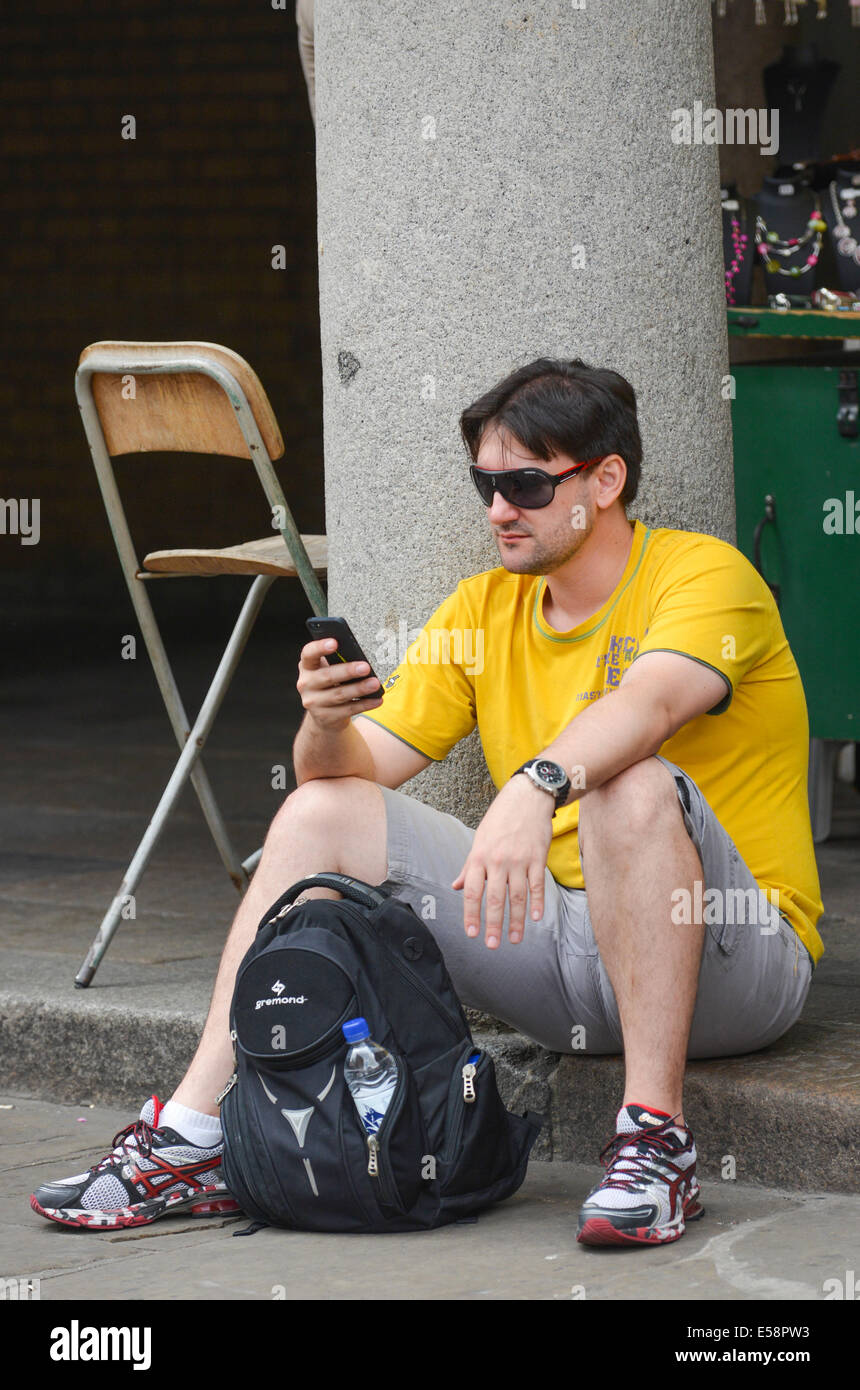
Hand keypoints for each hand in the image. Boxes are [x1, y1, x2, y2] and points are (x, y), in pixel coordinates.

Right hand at [296, 638, 382, 730]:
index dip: (320, 647)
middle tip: (366, 667)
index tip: (334, 642)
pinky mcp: (325, 717)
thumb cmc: (330, 684)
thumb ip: (338, 662)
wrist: (324, 715)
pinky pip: (348, 710)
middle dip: (348, 671)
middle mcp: (306, 684)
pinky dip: (364, 704)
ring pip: (339, 695)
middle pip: (327, 676)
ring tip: (375, 683)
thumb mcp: (327, 670)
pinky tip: (377, 700)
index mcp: (307, 667)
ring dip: (359, 689)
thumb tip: (361, 656)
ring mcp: (314, 703)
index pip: (308, 653)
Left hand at [451, 776, 553, 948]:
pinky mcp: (538, 857)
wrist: (526, 798)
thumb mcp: (479, 840)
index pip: (473, 892)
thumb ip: (469, 866)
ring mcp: (519, 860)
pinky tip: (536, 918)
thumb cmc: (500, 819)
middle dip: (492, 924)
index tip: (471, 933)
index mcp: (479, 857)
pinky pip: (537, 884)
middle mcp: (498, 860)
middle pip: (494, 898)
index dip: (471, 914)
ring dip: (516, 920)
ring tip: (515, 939)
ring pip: (516, 896)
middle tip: (491, 944)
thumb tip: (456, 886)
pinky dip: (537, 902)